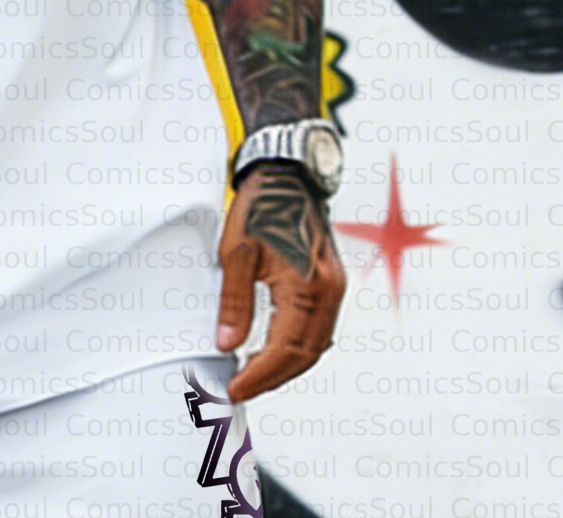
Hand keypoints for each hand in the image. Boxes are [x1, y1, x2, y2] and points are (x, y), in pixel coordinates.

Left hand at [214, 160, 345, 402]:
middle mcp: (330, 291)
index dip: (260, 375)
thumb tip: (227, 343)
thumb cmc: (263, 204)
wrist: (286, 174)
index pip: (286, 349)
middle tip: (241, 388)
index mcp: (309, 286)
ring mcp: (335, 287)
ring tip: (252, 374)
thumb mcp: (236, 252)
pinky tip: (273, 348)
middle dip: (273, 377)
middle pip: (305, 354)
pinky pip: (318, 327)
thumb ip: (234, 302)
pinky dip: (297, 345)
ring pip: (315, 344)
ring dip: (286, 365)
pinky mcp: (330, 283)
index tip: (236, 388)